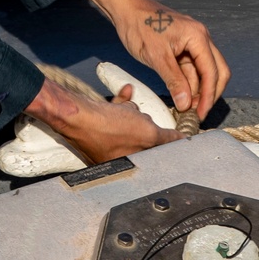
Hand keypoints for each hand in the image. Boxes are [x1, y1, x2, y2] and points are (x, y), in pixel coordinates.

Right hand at [25, 77, 178, 165]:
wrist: (77, 115)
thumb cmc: (107, 129)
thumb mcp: (148, 134)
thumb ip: (168, 140)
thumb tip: (182, 141)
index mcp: (132, 166)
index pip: (157, 156)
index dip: (167, 143)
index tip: (176, 134)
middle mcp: (120, 159)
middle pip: (144, 139)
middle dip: (148, 125)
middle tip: (143, 120)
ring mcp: (108, 143)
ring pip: (130, 125)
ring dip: (135, 112)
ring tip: (130, 107)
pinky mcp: (99, 128)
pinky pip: (117, 115)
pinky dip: (123, 105)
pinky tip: (125, 93)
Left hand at [80, 0, 229, 119]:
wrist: (123, 8)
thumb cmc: (138, 26)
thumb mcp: (156, 56)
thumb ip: (174, 81)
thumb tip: (186, 104)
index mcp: (198, 37)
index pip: (212, 72)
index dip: (209, 96)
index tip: (201, 114)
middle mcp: (200, 38)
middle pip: (216, 71)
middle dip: (209, 93)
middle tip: (197, 113)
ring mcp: (191, 42)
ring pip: (203, 71)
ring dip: (197, 89)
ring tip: (187, 108)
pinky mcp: (181, 46)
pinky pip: (191, 67)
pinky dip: (188, 82)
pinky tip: (182, 95)